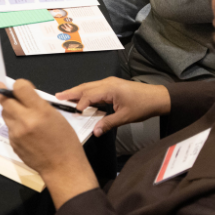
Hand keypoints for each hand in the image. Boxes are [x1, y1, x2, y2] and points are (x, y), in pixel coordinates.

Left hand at [0, 79, 98, 207]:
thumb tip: (24, 94)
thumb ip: (39, 104)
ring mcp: (16, 133)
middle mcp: (25, 120)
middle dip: (3, 93)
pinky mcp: (12, 143)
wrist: (62, 167)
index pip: (19, 88)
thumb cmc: (65, 140)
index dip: (18, 85)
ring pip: (5, 114)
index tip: (19, 86)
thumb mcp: (56, 116)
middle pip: (5, 100)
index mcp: (40, 111)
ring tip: (20, 113)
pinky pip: (9, 128)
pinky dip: (14, 125)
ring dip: (10, 110)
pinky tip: (26, 131)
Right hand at [55, 76, 170, 136]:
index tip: (74, 113)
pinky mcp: (112, 85)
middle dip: (71, 92)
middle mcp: (107, 83)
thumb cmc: (143, 106)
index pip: (89, 95)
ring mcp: (109, 82)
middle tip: (57, 97)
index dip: (80, 104)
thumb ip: (108, 123)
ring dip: (77, 91)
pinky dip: (85, 92)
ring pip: (89, 86)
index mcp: (110, 89)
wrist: (158, 98)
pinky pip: (94, 88)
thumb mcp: (125, 117)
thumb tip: (95, 131)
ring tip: (64, 96)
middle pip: (85, 87)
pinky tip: (81, 98)